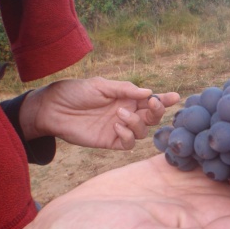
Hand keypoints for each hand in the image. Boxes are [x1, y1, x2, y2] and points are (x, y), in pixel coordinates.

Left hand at [20, 77, 179, 148]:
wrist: (53, 109)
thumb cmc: (76, 92)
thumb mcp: (101, 85)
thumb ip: (125, 89)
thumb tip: (149, 92)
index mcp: (127, 98)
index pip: (151, 100)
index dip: (165, 100)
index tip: (175, 97)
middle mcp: (127, 113)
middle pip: (152, 117)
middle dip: (157, 111)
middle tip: (153, 104)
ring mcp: (120, 128)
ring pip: (143, 131)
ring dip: (136, 123)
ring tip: (120, 115)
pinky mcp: (110, 141)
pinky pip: (129, 143)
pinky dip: (127, 136)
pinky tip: (116, 127)